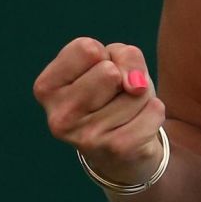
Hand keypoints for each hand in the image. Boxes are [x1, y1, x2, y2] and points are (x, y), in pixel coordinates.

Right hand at [34, 36, 166, 185]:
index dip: (104, 56)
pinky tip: (138, 128)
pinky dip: (154, 114)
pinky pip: (154, 110)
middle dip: (123, 78)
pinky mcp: (118, 149)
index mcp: (46, 88)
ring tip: (124, 115)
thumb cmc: (113, 95)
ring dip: (140, 98)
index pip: (86, 49)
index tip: (96, 75)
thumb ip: (125, 56)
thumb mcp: (114, 62)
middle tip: (114, 98)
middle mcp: (60, 116)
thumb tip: (136, 86)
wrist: (123, 153)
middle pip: (110, 71)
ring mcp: (86, 137)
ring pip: (136, 91)